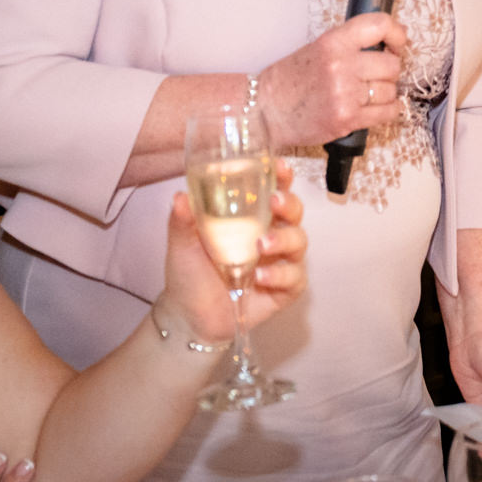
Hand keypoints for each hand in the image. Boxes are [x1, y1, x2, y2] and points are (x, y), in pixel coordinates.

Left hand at [164, 159, 307, 339]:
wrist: (188, 315)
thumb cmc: (189, 272)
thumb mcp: (182, 243)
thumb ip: (182, 220)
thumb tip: (181, 196)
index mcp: (252, 219)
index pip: (274, 191)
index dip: (282, 177)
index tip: (280, 167)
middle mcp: (271, 236)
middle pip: (295, 213)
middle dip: (290, 205)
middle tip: (275, 203)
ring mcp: (280, 262)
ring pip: (300, 242)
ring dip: (284, 240)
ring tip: (261, 245)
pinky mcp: (284, 289)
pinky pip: (294, 278)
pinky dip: (280, 275)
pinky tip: (260, 276)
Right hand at [256, 13, 407, 145]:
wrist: (264, 112)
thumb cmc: (290, 81)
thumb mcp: (317, 49)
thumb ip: (350, 44)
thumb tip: (390, 41)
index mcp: (333, 42)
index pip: (379, 25)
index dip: (397, 34)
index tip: (397, 44)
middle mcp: (341, 65)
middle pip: (391, 65)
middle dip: (389, 71)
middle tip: (377, 76)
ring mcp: (345, 93)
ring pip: (391, 90)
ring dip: (386, 93)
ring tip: (369, 94)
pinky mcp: (347, 119)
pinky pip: (387, 113)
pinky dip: (389, 111)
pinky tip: (379, 108)